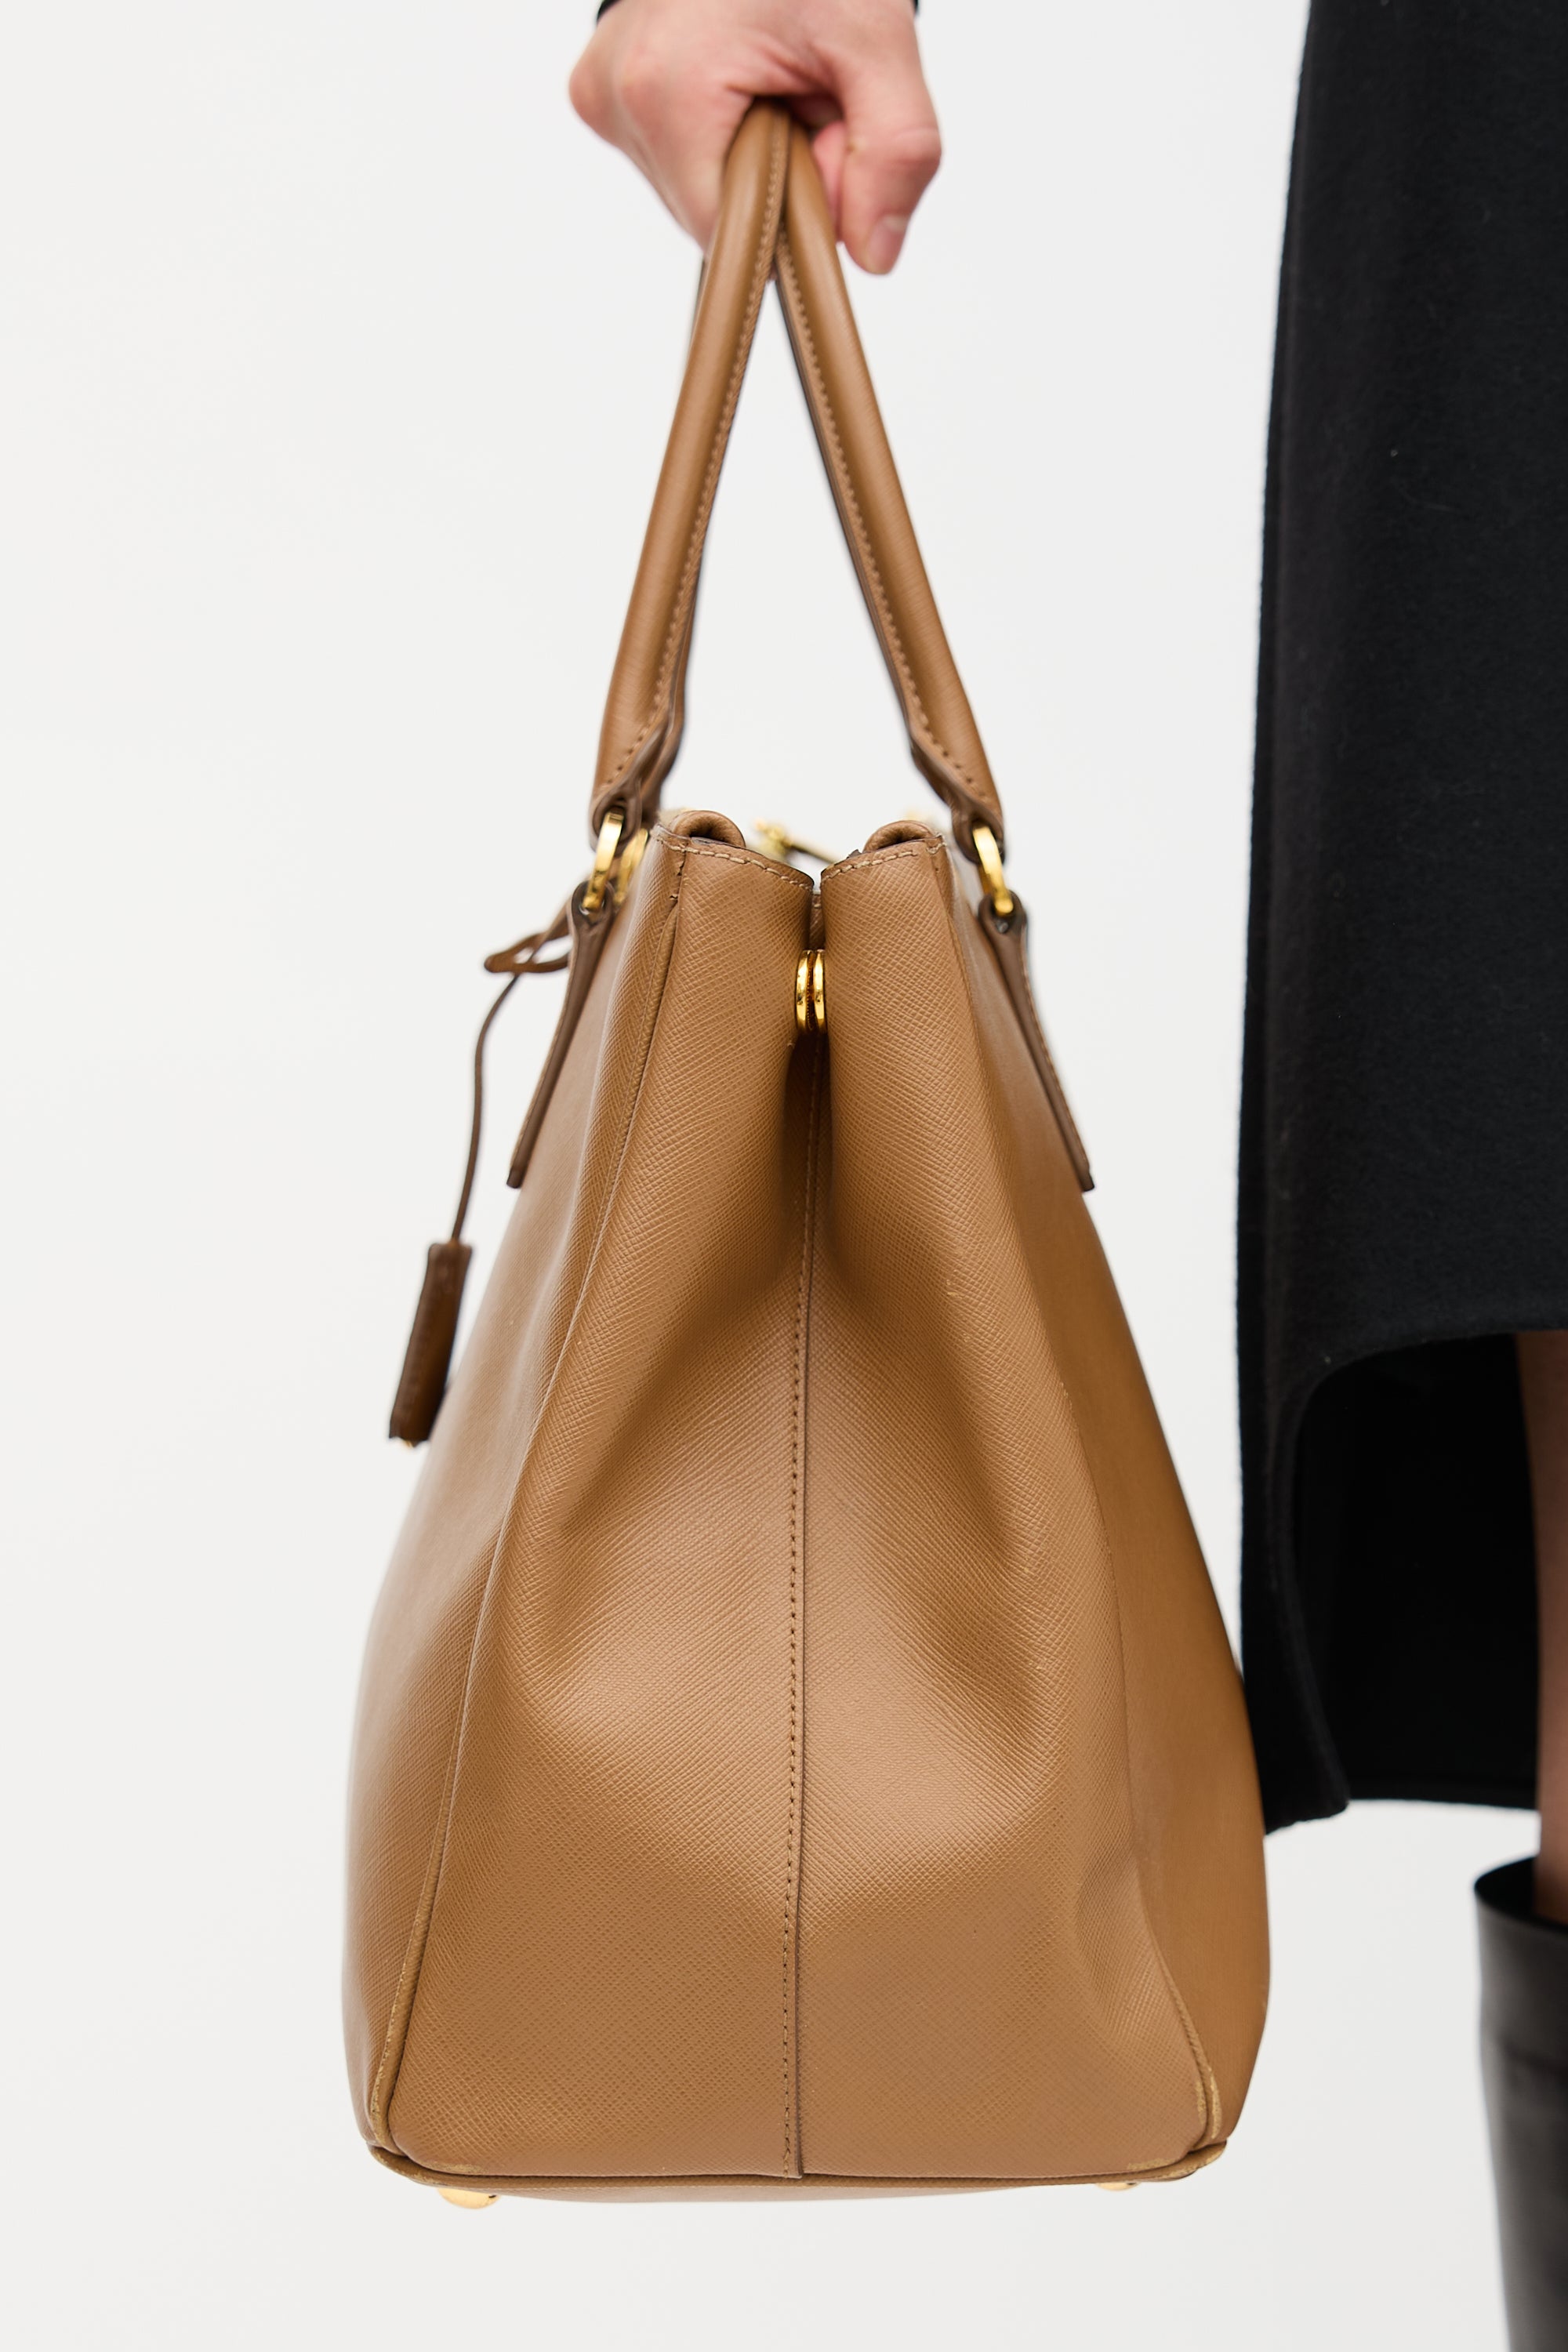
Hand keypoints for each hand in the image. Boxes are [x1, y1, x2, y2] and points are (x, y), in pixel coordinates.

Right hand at [569, 0, 939, 273]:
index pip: (729, 234)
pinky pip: (670, 154)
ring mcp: (598, 92)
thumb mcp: (877, 43)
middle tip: (805, 97)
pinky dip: (716, 135)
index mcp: (665, 92)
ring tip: (769, 80)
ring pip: (692, 186)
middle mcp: (613, 95)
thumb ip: (895, 153)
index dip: (791, 215)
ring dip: (746, 157)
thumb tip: (875, 252)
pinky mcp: (597, 90)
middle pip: (709, 211)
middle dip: (772, 179)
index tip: (822, 143)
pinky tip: (736, 80)